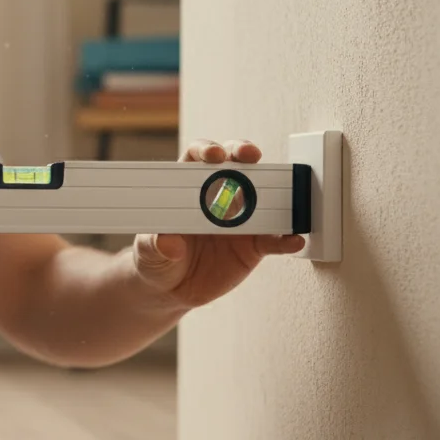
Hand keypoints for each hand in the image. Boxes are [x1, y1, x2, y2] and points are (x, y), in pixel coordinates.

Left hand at [132, 138, 304, 308]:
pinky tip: (293, 239)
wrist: (168, 289)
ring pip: (262, 197)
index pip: (198, 158)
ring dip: (276, 192)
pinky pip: (274, 240)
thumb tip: (168, 242)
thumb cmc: (155, 258)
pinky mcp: (253, 246)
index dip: (207, 150)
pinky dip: (286, 239)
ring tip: (285, 193)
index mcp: (188, 188)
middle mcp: (217, 197)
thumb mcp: (146, 251)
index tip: (212, 156)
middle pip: (235, 166)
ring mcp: (239, 220)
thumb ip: (154, 245)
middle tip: (248, 156)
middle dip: (243, 154)